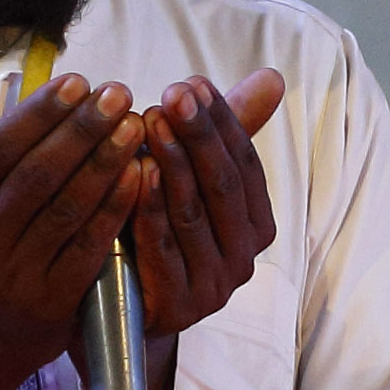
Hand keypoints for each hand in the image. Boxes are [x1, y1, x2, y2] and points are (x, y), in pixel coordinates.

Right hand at [0, 77, 148, 389]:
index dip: (40, 113)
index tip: (78, 81)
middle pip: (36, 175)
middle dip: (82, 129)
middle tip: (119, 93)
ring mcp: (14, 277)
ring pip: (67, 208)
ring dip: (106, 161)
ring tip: (135, 124)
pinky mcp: (53, 302)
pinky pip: (91, 245)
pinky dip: (117, 207)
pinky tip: (141, 173)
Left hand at [125, 70, 287, 345]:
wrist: (115, 313)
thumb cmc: (153, 234)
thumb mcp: (189, 180)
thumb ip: (227, 132)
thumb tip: (274, 76)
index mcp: (255, 226)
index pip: (246, 164)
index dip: (222, 121)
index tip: (193, 83)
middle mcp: (243, 260)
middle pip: (224, 185)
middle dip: (199, 135)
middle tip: (173, 93)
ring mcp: (213, 288)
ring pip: (194, 213)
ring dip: (173, 162)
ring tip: (150, 120)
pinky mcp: (178, 309)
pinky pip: (163, 249)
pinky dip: (150, 207)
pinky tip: (136, 171)